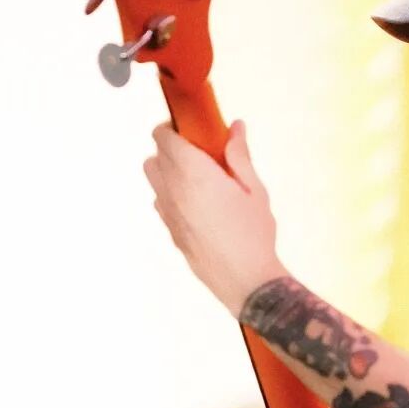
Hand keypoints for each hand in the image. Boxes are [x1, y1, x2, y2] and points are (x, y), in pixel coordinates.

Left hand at [144, 120, 289, 314]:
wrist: (245, 280)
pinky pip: (161, 202)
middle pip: (154, 155)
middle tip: (199, 152)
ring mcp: (167, 213)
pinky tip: (199, 203)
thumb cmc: (253, 234)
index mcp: (194, 173)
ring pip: (154, 179)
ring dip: (168, 171)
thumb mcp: (254, 189)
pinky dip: (171, 194)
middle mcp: (173, 190)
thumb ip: (239, 155)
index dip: (173, 127)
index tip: (192, 129)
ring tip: (199, 178)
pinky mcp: (170, 231)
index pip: (162, 136)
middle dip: (172, 148)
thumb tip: (235, 127)